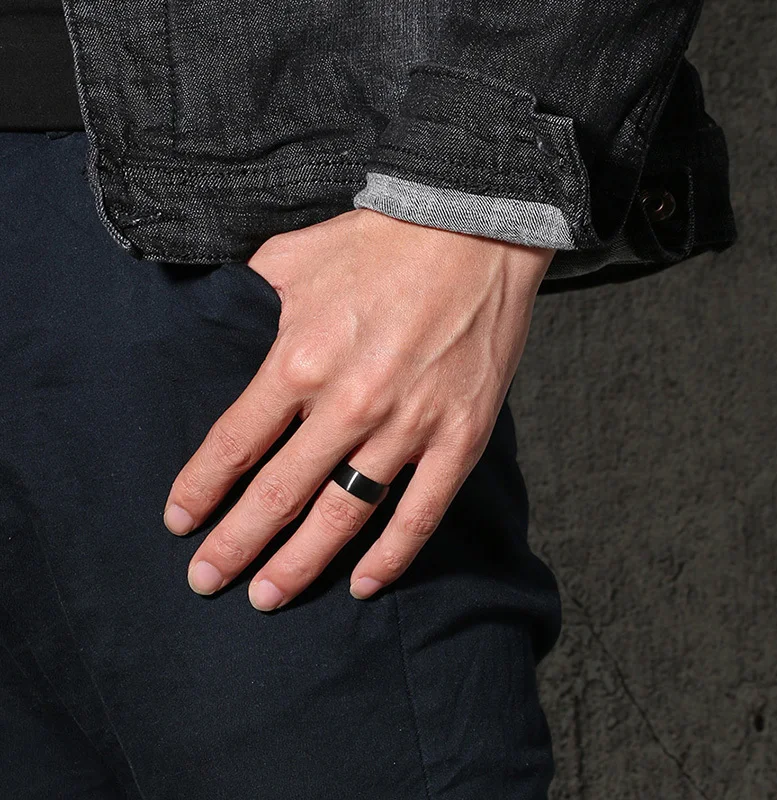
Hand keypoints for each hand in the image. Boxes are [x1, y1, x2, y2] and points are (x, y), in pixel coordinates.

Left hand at [163, 208, 553, 609]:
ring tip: (267, 597)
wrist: (474, 229)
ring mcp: (408, 427)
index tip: (179, 523)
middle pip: (278, 494)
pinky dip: (392, 557)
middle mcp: (348, 403)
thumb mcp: (293, 257)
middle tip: (206, 581)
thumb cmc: (382, 242)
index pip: (234, 445)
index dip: (200, 490)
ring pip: (342, 517)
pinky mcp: (459, 438)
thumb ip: (249, 296)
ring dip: (299, 564)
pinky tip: (364, 586)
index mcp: (300, 360)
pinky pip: (420, 513)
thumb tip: (219, 316)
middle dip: (235, 545)